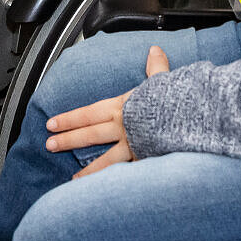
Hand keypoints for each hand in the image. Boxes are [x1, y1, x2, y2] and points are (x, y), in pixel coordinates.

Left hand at [45, 46, 170, 178]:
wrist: (191, 120)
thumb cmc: (174, 99)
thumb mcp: (162, 80)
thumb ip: (156, 67)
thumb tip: (155, 50)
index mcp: (122, 107)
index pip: (87, 113)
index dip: (68, 118)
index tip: (51, 123)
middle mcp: (123, 128)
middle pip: (89, 135)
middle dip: (67, 140)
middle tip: (49, 145)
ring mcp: (133, 146)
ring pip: (104, 160)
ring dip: (87, 170)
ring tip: (74, 179)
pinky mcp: (146, 161)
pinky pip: (126, 174)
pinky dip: (114, 182)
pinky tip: (105, 190)